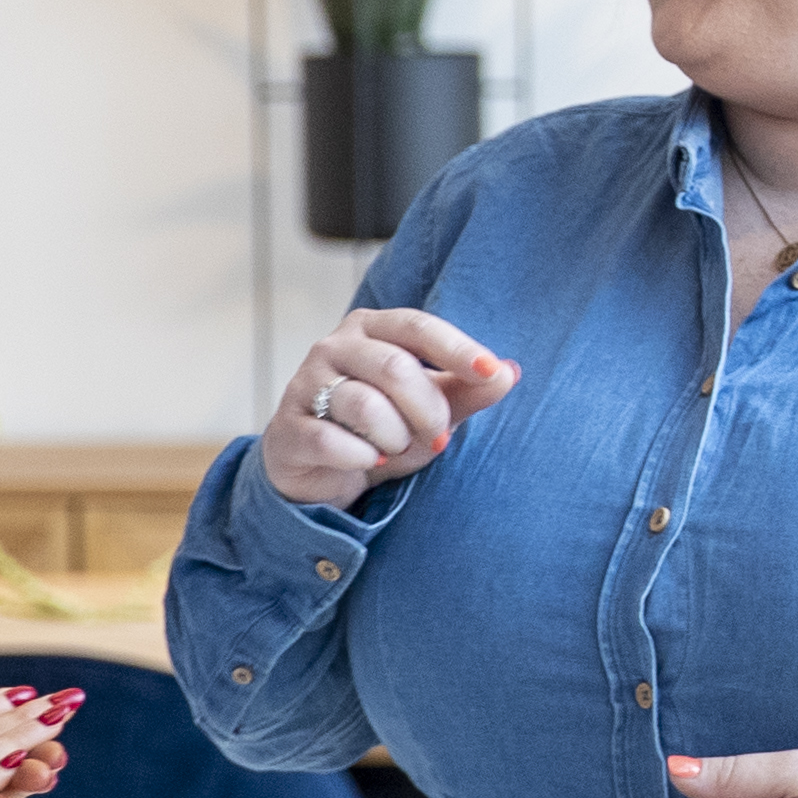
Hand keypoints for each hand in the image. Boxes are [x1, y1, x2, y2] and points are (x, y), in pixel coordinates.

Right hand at [259, 308, 516, 506]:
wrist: (320, 470)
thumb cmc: (383, 428)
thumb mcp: (430, 409)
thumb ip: (468, 391)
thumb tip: (509, 372)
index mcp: (372, 328)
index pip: (418, 327)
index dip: (457, 348)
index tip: (491, 372)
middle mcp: (333, 347)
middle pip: (395, 368)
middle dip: (428, 410)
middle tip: (439, 439)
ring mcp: (305, 385)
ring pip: (365, 406)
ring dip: (396, 438)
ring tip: (396, 449)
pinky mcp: (288, 428)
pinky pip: (333, 441)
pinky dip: (363, 459)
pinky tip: (368, 463)